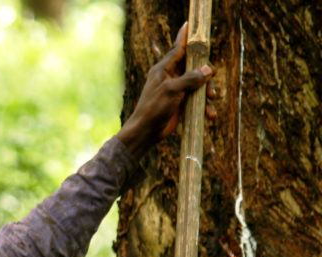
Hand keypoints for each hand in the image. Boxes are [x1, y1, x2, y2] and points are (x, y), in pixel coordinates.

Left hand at [117, 22, 216, 160]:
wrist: (146, 132)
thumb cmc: (153, 108)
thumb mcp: (171, 91)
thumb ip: (189, 79)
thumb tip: (207, 70)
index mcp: (163, 69)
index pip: (178, 49)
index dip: (185, 37)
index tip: (190, 23)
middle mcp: (171, 77)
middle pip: (195, 66)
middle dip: (206, 73)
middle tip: (210, 80)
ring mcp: (177, 90)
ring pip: (199, 83)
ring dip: (207, 91)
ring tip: (211, 100)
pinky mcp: (182, 103)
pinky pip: (198, 99)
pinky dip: (205, 106)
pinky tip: (210, 115)